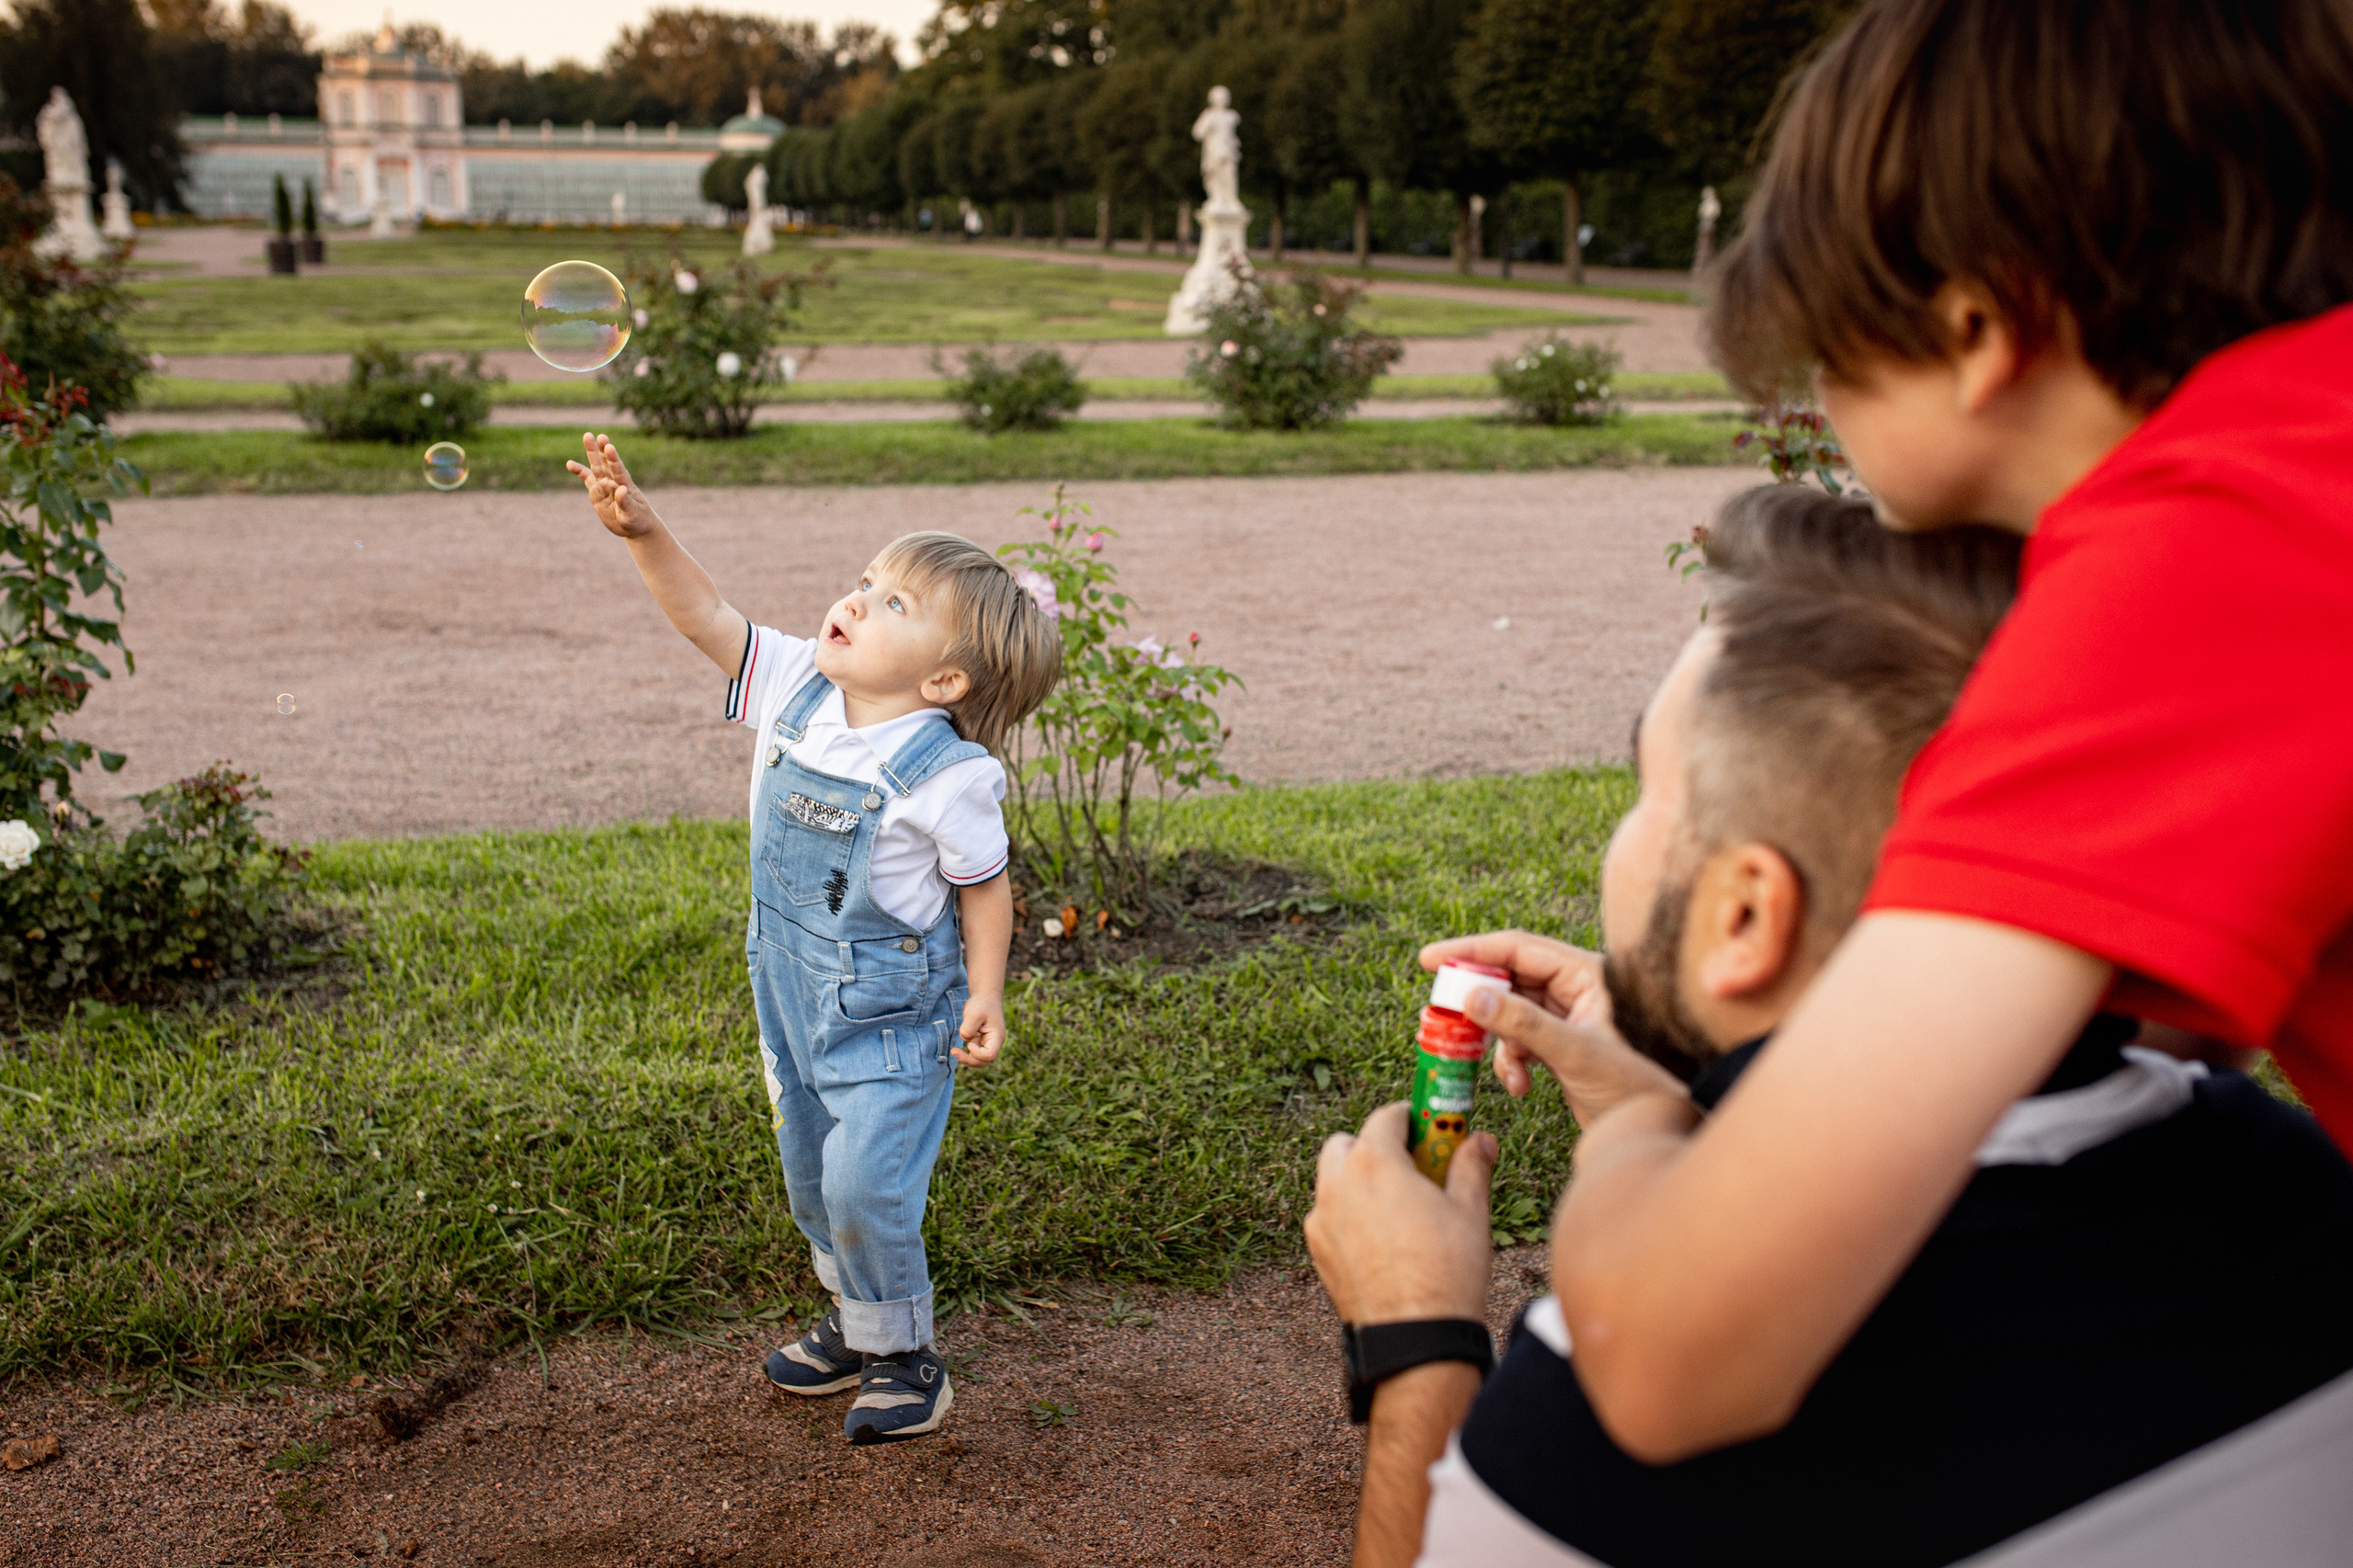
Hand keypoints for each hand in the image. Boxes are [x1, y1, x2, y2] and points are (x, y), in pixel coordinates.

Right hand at [566, 432, 658, 538]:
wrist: (633, 527)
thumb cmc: (637, 520)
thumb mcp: (632, 514)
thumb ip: (626, 502)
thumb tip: (621, 489)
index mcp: (625, 486)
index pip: (618, 470)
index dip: (613, 459)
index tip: (609, 447)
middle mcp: (614, 482)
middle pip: (606, 463)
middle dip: (601, 450)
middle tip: (599, 435)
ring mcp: (605, 486)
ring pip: (596, 467)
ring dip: (592, 453)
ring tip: (587, 435)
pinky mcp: (597, 492)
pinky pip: (587, 479)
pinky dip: (579, 471)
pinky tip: (569, 463)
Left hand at [954, 994, 1004, 1066]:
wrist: (984, 997)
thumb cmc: (982, 1003)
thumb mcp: (974, 1013)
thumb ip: (968, 1027)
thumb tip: (964, 1039)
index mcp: (997, 1037)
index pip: (990, 1054)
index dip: (978, 1053)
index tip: (969, 1043)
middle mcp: (994, 1042)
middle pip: (984, 1060)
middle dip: (969, 1060)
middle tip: (954, 1051)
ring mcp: (987, 1043)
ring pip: (978, 1060)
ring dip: (966, 1059)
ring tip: (954, 1051)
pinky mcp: (980, 1041)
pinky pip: (973, 1054)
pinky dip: (965, 1054)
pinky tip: (956, 1049)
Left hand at [1305, 1102, 1495, 1325]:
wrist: (1415, 1337)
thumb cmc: (1447, 1270)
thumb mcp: (1469, 1210)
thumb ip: (1471, 1166)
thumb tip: (1481, 1140)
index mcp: (1374, 1163)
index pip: (1387, 1117)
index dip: (1412, 1118)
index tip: (1431, 1128)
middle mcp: (1338, 1184)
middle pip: (1348, 1145)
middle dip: (1375, 1147)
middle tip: (1412, 1168)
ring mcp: (1321, 1219)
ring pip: (1333, 1181)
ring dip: (1358, 1180)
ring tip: (1399, 1207)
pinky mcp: (1318, 1251)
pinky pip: (1329, 1217)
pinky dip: (1348, 1215)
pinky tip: (1382, 1240)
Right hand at [1421, 930, 1689, 1126]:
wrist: (1664, 1130)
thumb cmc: (1640, 1086)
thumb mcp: (1577, 1052)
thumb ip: (1523, 1024)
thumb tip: (1472, 996)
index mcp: (1589, 974)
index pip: (1519, 949)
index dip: (1472, 950)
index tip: (1430, 960)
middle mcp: (1578, 990)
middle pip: (1510, 979)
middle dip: (1479, 1000)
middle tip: (1444, 1013)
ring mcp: (1570, 1019)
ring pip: (1511, 1015)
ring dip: (1498, 1042)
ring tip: (1502, 1067)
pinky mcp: (1564, 1048)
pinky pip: (1521, 1043)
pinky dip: (1512, 1063)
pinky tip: (1520, 1087)